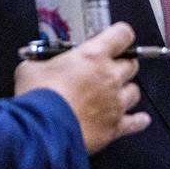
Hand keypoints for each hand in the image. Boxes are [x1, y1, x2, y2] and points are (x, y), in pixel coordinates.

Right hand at [14, 22, 149, 153]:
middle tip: (107, 69)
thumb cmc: (37, 97)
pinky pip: (136, 122)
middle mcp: (110, 77)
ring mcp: (116, 103)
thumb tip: (35, 63)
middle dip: (121, 64)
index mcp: (93, 56)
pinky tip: (140, 119)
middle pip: (131, 64)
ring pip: (135, 92)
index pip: (122, 34)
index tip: (114, 39)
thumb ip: (40, 62)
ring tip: (114, 95)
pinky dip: (138, 120)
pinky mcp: (115, 127)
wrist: (42, 133)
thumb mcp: (30, 68)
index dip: (120, 35)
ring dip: (125, 91)